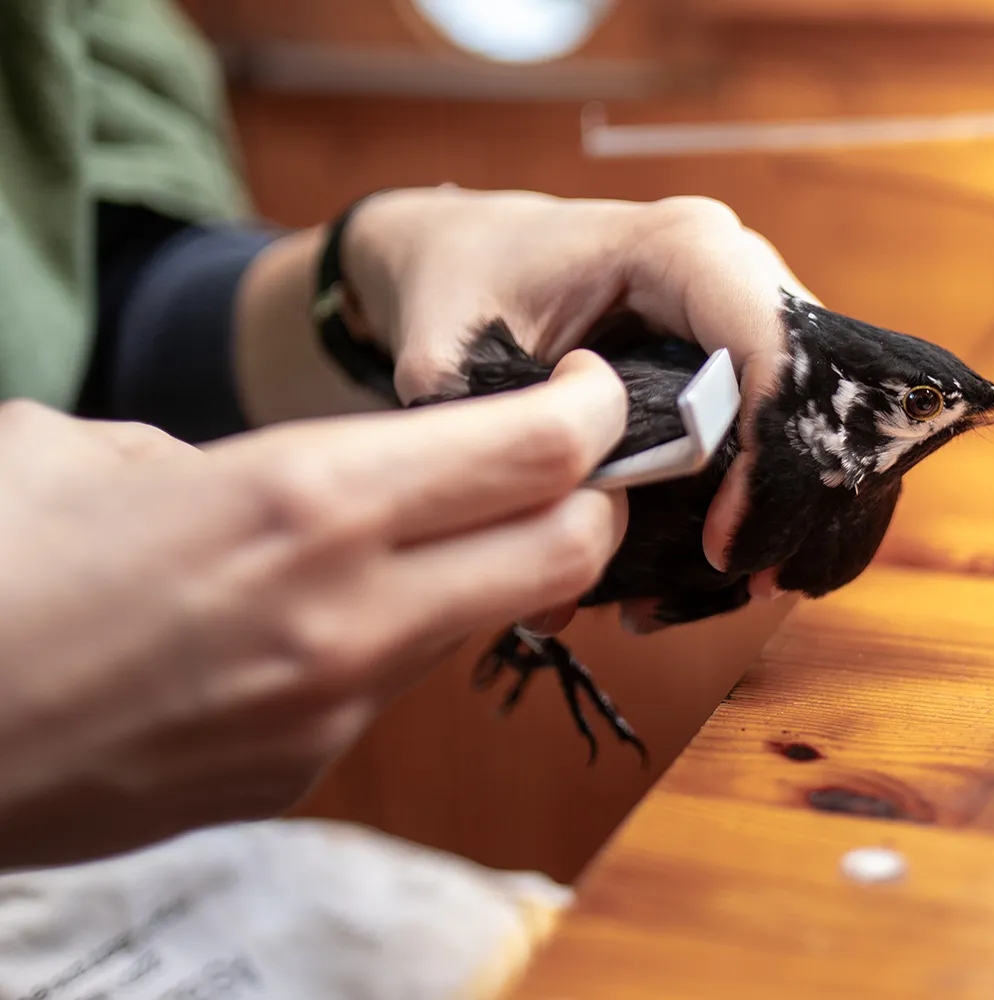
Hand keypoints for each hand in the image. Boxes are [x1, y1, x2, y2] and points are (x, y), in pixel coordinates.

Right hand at [0, 351, 625, 870]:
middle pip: (566, 548)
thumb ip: (232, 453)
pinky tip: (304, 620)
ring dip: (484, 564)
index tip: (592, 390)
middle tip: (566, 461)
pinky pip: (389, 684)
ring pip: (482, 615)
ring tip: (410, 533)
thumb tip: (284, 471)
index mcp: (303, 497)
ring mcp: (334, 709)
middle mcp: (348, 613)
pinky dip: (387, 634)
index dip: (594, 411)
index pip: (534, 450)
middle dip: (594, 496)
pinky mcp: (301, 772)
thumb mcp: (90, 452)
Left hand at [235, 190, 812, 632]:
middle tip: (746, 584)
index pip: (774, 354)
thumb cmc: (463, 285)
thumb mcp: (449, 355)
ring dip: (799, 521)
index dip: (768, 460)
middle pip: (829, 397)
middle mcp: (744, 274)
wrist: (472, 251)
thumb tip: (561, 567)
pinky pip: (806, 444)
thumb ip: (501, 445)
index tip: (720, 548)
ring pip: (835, 428)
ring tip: (732, 590)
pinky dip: (783, 515)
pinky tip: (724, 572)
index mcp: (683, 249)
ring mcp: (761, 318)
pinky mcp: (759, 364)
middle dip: (799, 506)